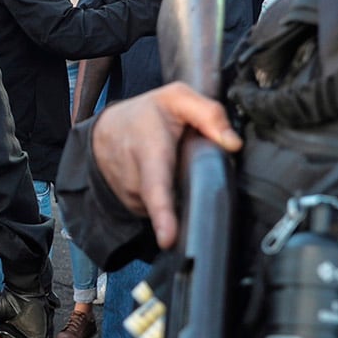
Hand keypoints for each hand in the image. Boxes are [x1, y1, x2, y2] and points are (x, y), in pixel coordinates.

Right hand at [91, 83, 242, 248]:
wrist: (104, 133)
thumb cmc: (145, 115)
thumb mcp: (175, 98)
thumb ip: (208, 113)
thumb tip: (233, 144)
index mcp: (149, 152)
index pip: (155, 189)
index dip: (163, 216)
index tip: (168, 238)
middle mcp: (137, 182)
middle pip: (174, 201)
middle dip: (192, 192)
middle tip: (189, 161)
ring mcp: (134, 200)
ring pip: (173, 205)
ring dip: (182, 189)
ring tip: (173, 162)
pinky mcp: (136, 210)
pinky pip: (164, 209)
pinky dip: (173, 196)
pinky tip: (168, 177)